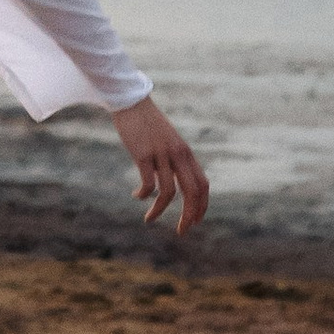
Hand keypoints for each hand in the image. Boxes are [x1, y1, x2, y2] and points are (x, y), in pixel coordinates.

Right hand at [113, 97, 208, 234]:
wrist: (130, 101)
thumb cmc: (147, 123)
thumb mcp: (167, 140)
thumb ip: (174, 158)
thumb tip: (176, 181)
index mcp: (186, 152)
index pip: (203, 184)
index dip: (202, 206)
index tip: (195, 221)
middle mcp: (178, 155)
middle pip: (192, 192)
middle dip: (189, 216)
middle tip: (182, 231)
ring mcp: (161, 155)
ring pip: (168, 193)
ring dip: (159, 211)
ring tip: (149, 219)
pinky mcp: (143, 155)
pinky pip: (148, 184)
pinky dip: (144, 195)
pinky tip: (137, 196)